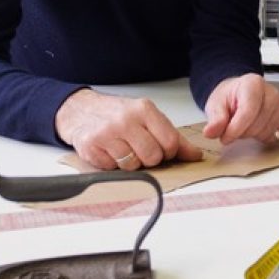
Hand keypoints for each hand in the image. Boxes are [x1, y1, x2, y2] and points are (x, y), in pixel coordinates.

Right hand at [55, 88, 202, 169]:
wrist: (82, 110)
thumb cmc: (120, 115)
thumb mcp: (149, 119)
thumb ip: (173, 137)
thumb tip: (195, 155)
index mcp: (145, 110)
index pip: (171, 142)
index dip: (169, 152)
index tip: (162, 149)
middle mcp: (126, 119)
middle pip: (152, 156)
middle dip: (149, 159)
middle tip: (140, 149)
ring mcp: (107, 132)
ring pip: (132, 165)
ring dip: (130, 163)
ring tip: (123, 148)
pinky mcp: (91, 146)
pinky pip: (112, 169)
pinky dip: (112, 164)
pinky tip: (109, 151)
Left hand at [203, 73, 278, 144]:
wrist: (239, 94)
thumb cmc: (229, 97)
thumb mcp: (216, 104)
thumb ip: (215, 118)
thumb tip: (211, 132)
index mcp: (253, 83)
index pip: (248, 111)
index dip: (235, 129)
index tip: (225, 138)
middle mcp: (271, 91)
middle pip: (257, 124)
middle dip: (241, 132)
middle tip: (233, 126)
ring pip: (267, 132)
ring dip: (252, 135)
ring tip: (245, 125)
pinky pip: (277, 136)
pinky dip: (265, 137)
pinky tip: (256, 128)